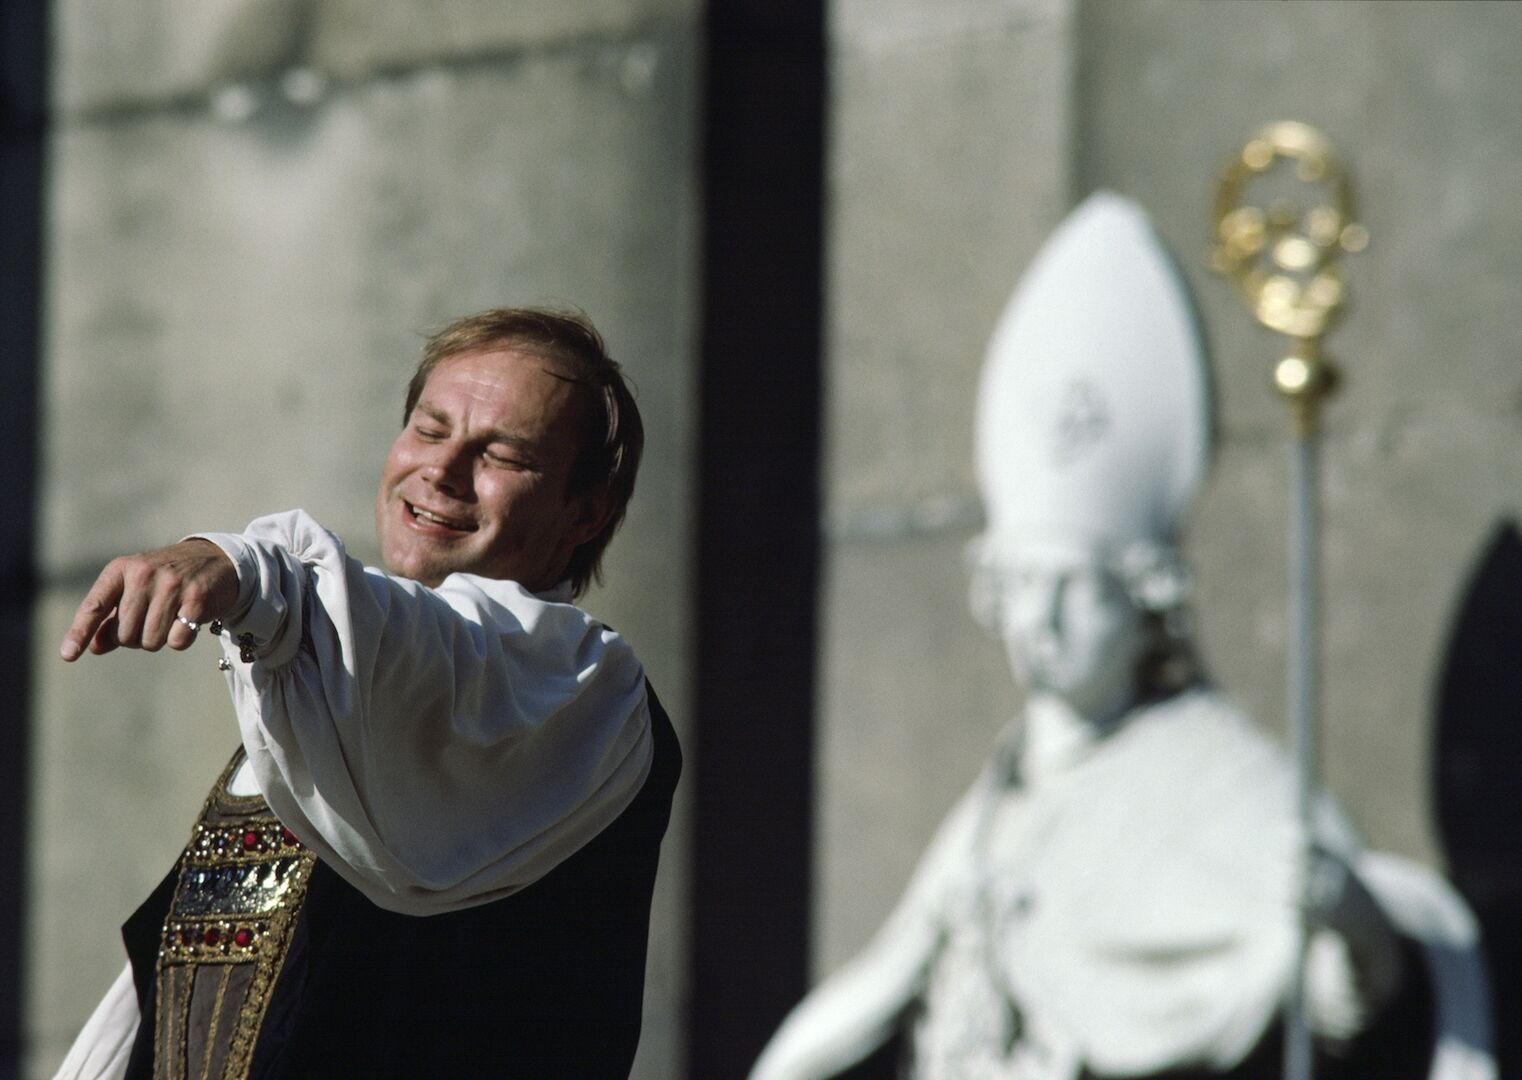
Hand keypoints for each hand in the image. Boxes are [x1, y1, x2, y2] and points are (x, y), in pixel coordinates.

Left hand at [60, 540, 238, 660]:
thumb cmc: (166, 579)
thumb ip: (111, 617)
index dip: (80, 632)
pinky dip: (180, 640)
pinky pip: (177, 641)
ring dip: (158, 640)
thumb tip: (94, 647)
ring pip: (150, 641)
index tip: (68, 655)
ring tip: (169, 619)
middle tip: (151, 620)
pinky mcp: (197, 599)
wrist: (215, 559)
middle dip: (134, 638)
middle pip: (124, 634)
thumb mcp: (133, 589)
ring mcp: (172, 585)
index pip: (95, 605)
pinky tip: (187, 621)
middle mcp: (144, 574)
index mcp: (121, 569)